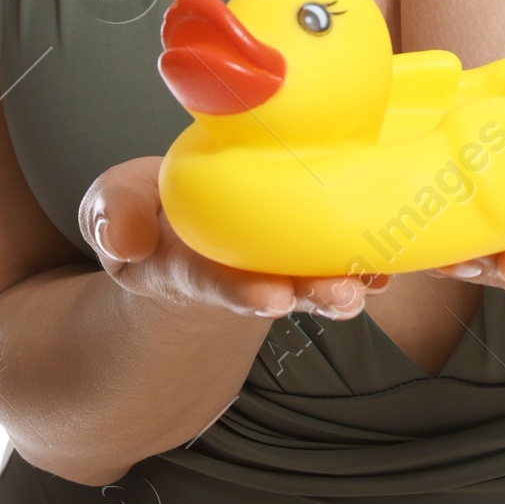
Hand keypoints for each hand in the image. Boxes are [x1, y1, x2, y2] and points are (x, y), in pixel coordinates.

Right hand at [76, 158, 391, 324]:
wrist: (181, 222)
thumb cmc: (150, 212)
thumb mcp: (112, 206)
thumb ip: (113, 216)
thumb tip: (125, 240)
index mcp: (187, 266)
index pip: (212, 281)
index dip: (241, 291)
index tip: (272, 297)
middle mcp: (239, 273)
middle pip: (280, 289)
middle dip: (314, 295)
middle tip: (345, 297)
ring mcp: (277, 261)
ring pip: (317, 276)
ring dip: (350, 278)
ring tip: (376, 280)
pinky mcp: (307, 241)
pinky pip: (339, 249)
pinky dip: (366, 253)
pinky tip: (392, 253)